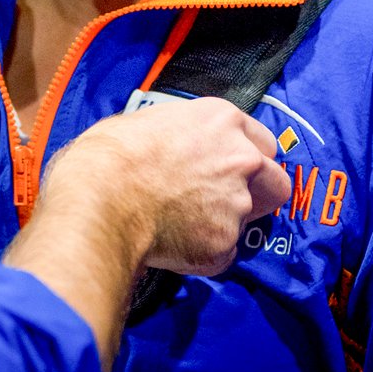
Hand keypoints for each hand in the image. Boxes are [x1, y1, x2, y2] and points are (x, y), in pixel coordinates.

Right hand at [5, 97, 287, 371]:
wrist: (97, 201)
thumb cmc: (106, 155)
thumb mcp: (142, 122)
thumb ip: (177, 135)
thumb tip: (171, 147)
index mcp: (221, 120)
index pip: (262, 141)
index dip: (242, 154)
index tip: (224, 164)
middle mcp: (240, 159)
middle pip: (275, 182)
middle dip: (256, 191)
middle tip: (219, 197)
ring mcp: (236, 204)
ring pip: (245, 219)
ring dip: (221, 221)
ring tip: (180, 222)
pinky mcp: (223, 245)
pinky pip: (221, 252)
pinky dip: (202, 251)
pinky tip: (170, 242)